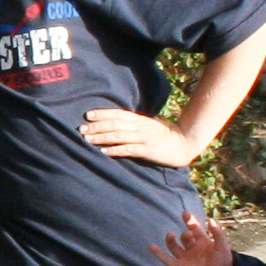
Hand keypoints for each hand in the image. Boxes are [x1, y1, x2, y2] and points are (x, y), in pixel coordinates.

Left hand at [82, 107, 197, 167]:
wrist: (184, 143)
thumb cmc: (163, 135)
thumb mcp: (147, 125)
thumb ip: (133, 124)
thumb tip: (114, 124)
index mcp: (139, 119)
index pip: (118, 114)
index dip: (102, 113)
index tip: (88, 114)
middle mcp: (140, 126)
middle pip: (115, 124)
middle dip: (97, 126)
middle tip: (81, 128)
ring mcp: (144, 138)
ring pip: (119, 136)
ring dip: (102, 137)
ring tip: (87, 139)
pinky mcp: (148, 150)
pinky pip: (129, 149)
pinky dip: (115, 150)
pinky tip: (103, 151)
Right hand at [149, 211, 233, 265]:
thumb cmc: (224, 263)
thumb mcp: (223, 247)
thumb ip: (218, 234)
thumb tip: (211, 220)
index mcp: (203, 241)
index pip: (195, 227)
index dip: (190, 220)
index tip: (185, 213)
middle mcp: (192, 248)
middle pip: (184, 236)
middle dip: (185, 234)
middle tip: (188, 234)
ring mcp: (185, 257)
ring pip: (174, 245)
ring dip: (171, 239)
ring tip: (171, 235)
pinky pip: (166, 259)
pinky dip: (158, 253)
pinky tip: (152, 247)